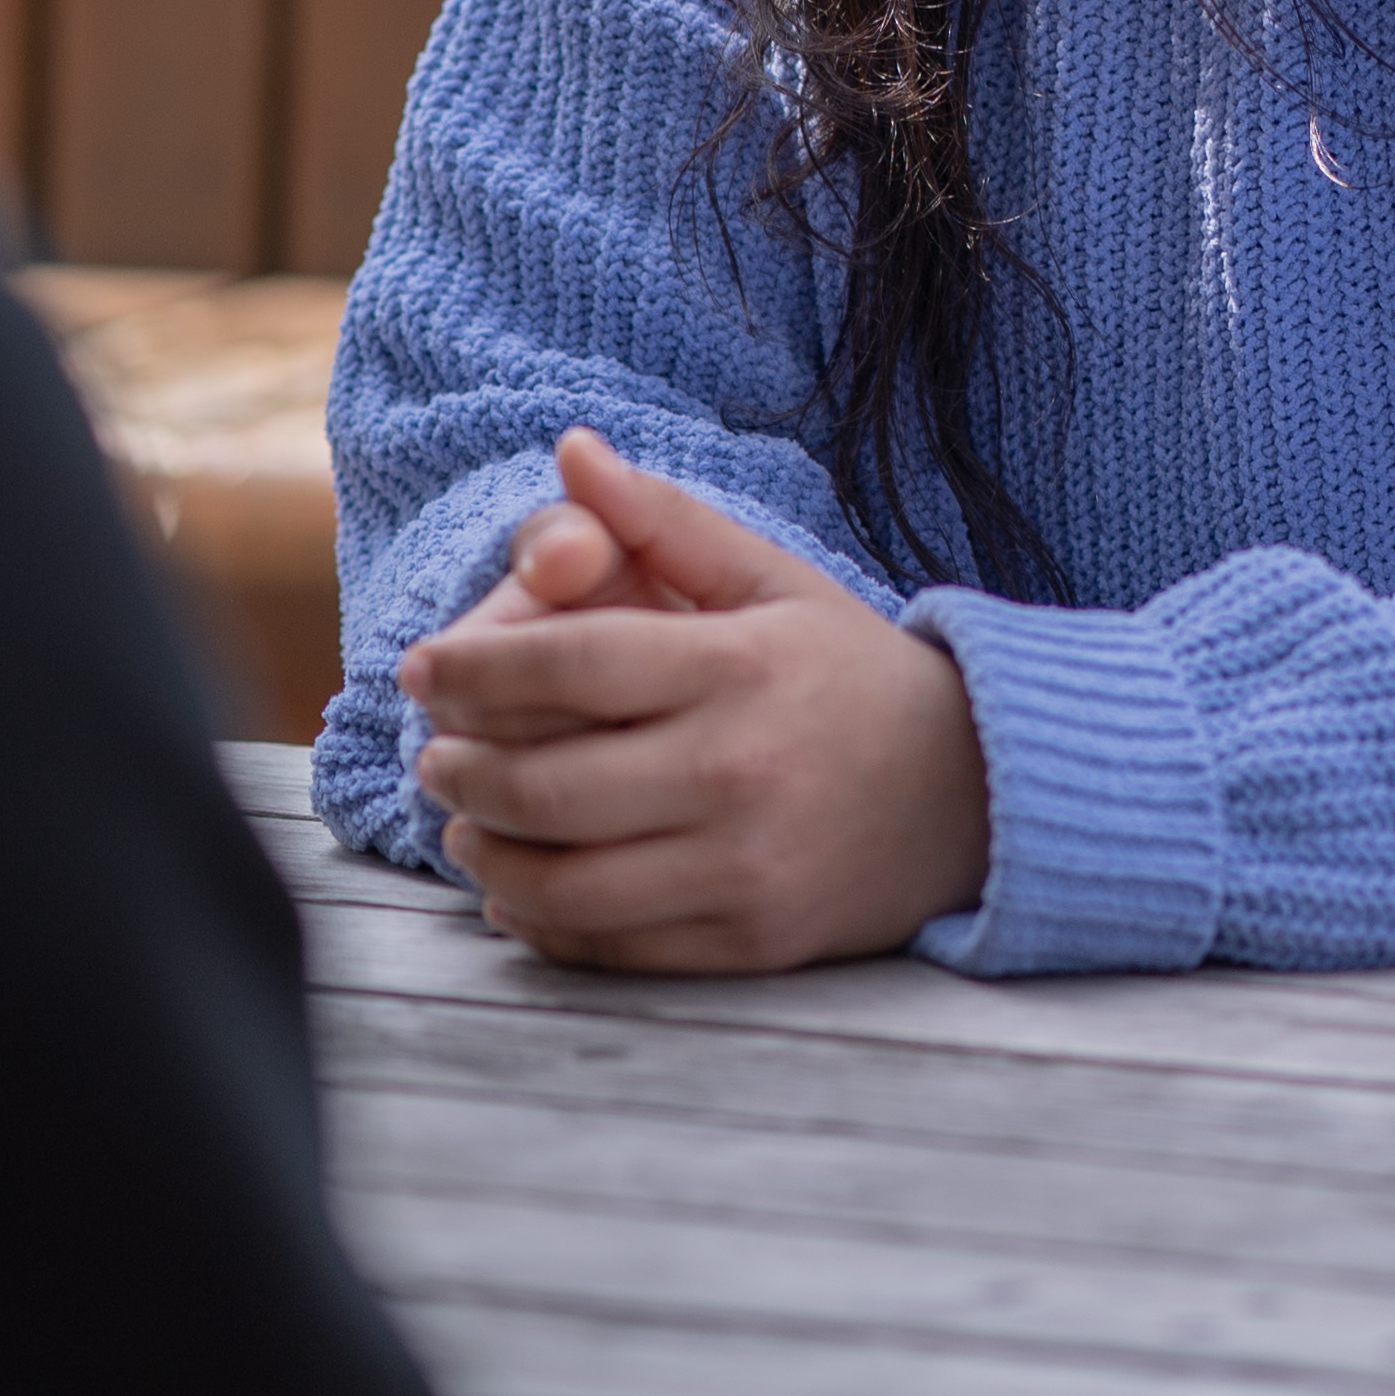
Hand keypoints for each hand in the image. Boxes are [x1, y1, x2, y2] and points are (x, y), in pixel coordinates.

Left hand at [393, 432, 992, 972]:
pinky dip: (544, 922)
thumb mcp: (772, 581)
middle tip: (429, 754)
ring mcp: (744, 867)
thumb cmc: (851, 672)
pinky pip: (614, 946)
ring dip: (488, 852)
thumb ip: (666, 521)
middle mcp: (738, 771)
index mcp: (738, 667)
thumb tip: (570, 449)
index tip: (418, 664)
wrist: (976, 793)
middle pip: (549, 783)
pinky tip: (515, 889)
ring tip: (462, 820)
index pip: (569, 665)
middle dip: (460, 769)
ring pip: (567, 880)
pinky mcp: (749, 942)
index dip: (473, 665)